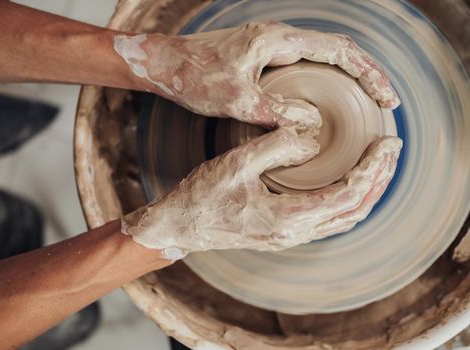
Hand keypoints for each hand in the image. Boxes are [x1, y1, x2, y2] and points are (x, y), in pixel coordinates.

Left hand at [114, 22, 399, 128]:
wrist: (165, 65)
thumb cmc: (193, 77)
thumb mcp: (236, 100)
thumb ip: (276, 111)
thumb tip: (313, 124)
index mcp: (278, 41)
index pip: (339, 51)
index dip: (368, 74)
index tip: (385, 97)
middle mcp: (279, 39)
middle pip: (337, 51)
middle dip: (365, 76)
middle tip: (383, 103)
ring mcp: (271, 48)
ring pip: (321, 59)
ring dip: (346, 79)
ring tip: (364, 104)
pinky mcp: (262, 59)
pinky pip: (302, 67)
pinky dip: (322, 83)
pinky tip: (326, 103)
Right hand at [121, 128, 402, 259]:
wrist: (179, 227)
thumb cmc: (202, 197)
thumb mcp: (236, 163)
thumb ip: (277, 147)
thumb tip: (311, 137)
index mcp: (287, 217)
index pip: (347, 194)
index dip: (372, 168)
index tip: (387, 143)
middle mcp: (294, 233)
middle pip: (354, 210)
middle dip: (378, 180)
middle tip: (391, 151)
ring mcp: (289, 237)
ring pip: (344, 219)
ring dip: (366, 193)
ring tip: (378, 166)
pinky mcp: (282, 234)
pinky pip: (328, 221)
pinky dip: (348, 202)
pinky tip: (347, 185)